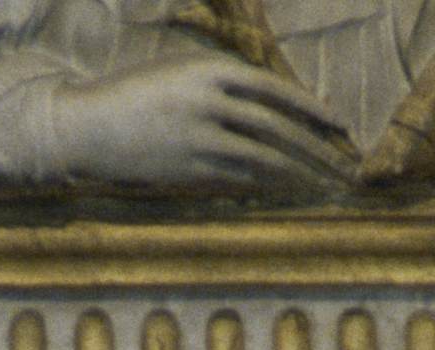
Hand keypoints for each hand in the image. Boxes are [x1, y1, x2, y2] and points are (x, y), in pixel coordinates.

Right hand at [41, 54, 359, 194]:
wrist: (88, 128)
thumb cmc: (135, 97)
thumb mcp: (180, 74)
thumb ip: (223, 86)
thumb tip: (270, 110)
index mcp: (209, 70)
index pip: (275, 90)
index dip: (312, 108)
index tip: (340, 125)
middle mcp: (209, 102)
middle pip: (277, 127)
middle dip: (317, 147)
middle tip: (347, 165)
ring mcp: (200, 139)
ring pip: (264, 158)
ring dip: (301, 173)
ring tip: (326, 184)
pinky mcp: (189, 171)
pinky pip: (241, 180)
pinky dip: (270, 186)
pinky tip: (290, 192)